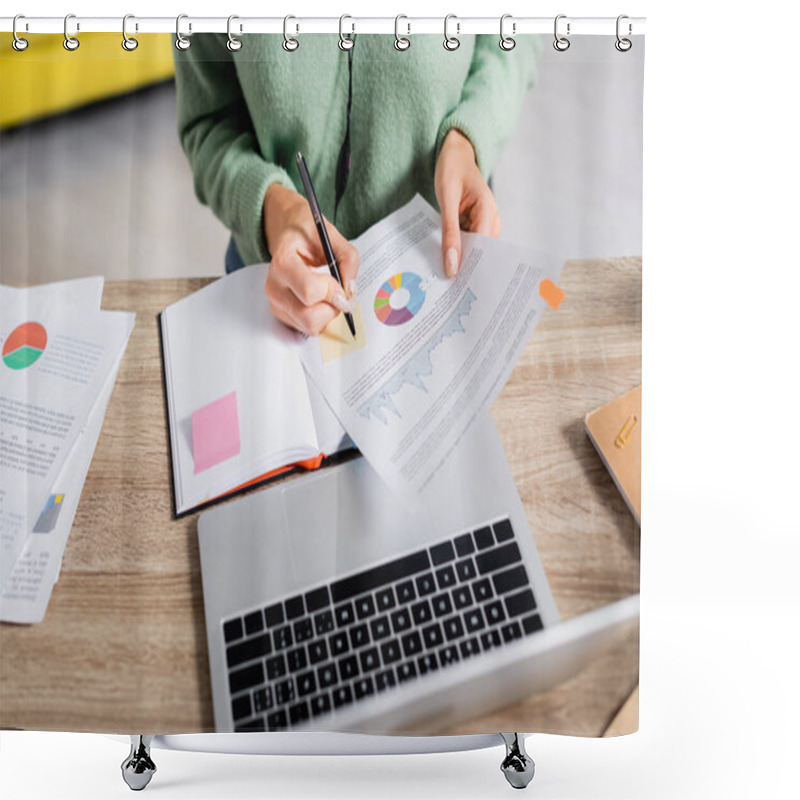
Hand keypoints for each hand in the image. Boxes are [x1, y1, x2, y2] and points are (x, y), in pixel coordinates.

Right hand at [263, 184, 358, 334]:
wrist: (289, 236)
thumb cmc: (309, 235)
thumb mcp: (332, 236)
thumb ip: (348, 261)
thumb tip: (350, 292)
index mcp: (283, 262)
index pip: (309, 290)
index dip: (332, 291)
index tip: (340, 283)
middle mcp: (274, 287)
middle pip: (309, 317)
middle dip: (331, 308)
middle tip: (337, 292)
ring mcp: (275, 304)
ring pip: (310, 327)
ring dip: (327, 314)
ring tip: (327, 295)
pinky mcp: (281, 315)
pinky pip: (308, 329)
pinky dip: (320, 318)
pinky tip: (319, 301)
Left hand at [434, 129, 500, 276]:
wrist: (455, 153)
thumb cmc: (451, 169)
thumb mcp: (446, 198)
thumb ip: (449, 232)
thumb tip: (452, 265)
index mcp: (488, 211)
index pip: (482, 248)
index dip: (470, 267)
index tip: (455, 285)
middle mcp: (491, 219)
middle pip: (480, 253)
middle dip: (465, 267)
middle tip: (446, 287)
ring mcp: (485, 223)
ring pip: (473, 251)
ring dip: (459, 260)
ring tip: (443, 277)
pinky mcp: (477, 225)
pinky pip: (467, 243)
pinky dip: (456, 250)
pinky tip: (444, 260)